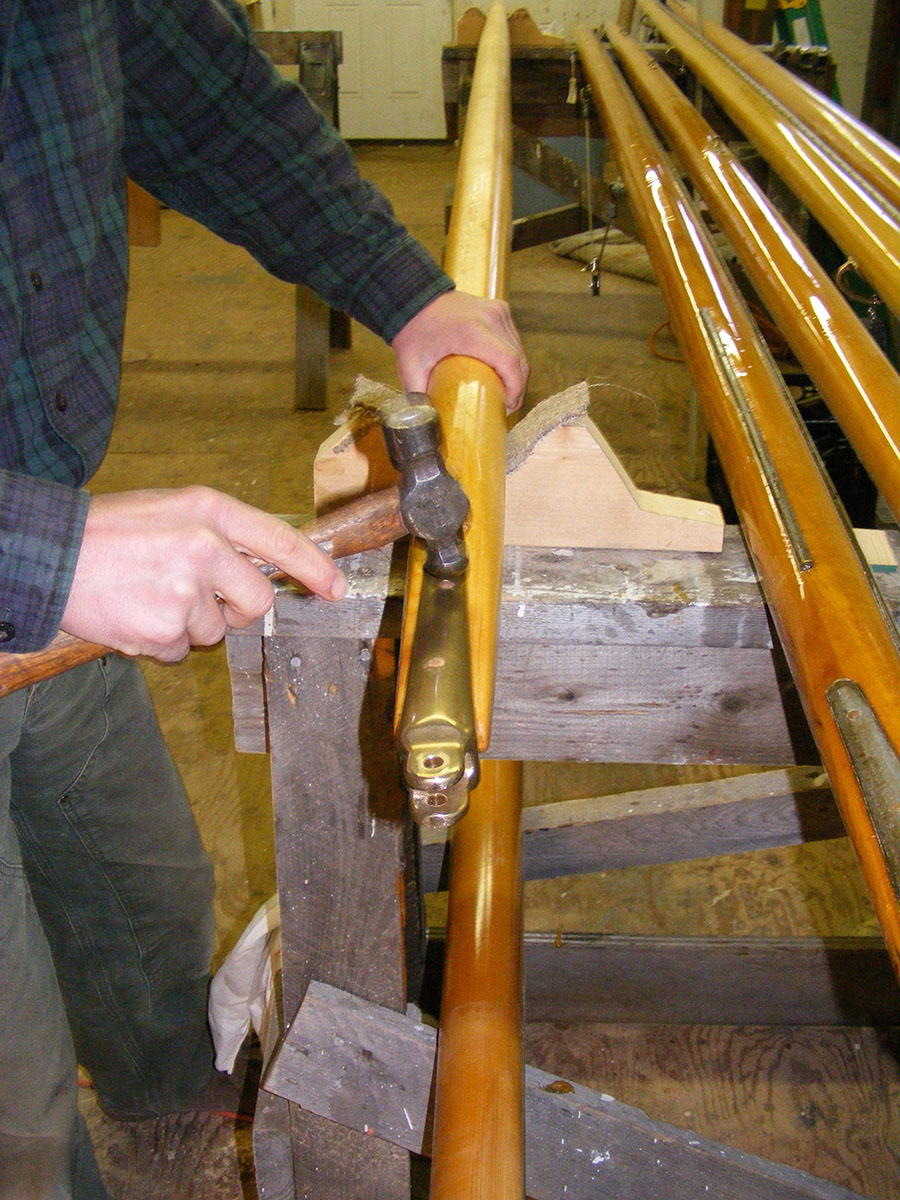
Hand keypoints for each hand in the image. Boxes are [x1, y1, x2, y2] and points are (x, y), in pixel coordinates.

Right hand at [60, 487, 345, 661]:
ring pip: (215, 630)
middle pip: (257, 602)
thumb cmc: (111, 531)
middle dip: (237, 611)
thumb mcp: (173, 510)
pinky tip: (134, 613)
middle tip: (200, 599)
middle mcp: (205, 548)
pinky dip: (161, 641)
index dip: (314, 569)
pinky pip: (182, 650)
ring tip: (147, 595)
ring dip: (188, 624)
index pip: (281, 541)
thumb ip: (220, 533)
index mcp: (210, 511)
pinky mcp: (163, 630)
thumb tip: (263, 569)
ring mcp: (186, 592)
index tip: (335, 590)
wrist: (51, 555)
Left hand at [391, 290, 528, 411]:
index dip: (516, 388)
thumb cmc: (412, 330)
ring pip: (519, 349)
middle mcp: (491, 318)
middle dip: (517, 386)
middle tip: (505, 406)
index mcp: (472, 332)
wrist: (412, 297)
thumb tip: (427, 426)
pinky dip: (512, 357)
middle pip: (518, 358)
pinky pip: (513, 338)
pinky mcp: (499, 309)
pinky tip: (502, 373)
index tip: (508, 406)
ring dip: (516, 372)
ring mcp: (498, 311)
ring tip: (504, 392)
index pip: (509, 362)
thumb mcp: (411, 367)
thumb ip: (419, 398)